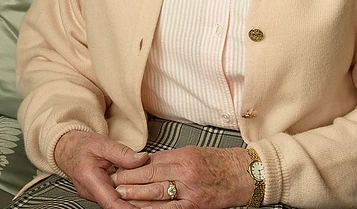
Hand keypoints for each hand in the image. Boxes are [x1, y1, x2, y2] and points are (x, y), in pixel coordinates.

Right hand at [54, 130, 149, 208]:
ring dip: (133, 202)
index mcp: (90, 179)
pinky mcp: (99, 193)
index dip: (128, 208)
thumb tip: (142, 159)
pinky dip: (128, 197)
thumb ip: (123, 153)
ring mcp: (94, 194)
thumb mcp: (103, 143)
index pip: (111, 202)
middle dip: (135, 206)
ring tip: (152, 201)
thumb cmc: (80, 145)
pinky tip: (143, 196)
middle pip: (116, 205)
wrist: (66, 148)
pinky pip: (115, 199)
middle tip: (155, 204)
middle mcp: (91, 192)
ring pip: (116, 203)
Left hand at [111, 146, 252, 208]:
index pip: (150, 161)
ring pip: (157, 193)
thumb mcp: (195, 153)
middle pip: (150, 175)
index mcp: (183, 156)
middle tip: (111, 182)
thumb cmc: (220, 162)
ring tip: (120, 195)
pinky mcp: (195, 205)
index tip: (117, 169)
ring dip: (136, 195)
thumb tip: (147, 163)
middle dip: (128, 180)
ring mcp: (190, 189)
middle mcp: (185, 171)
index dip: (131, 167)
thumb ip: (172, 159)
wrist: (244, 174)